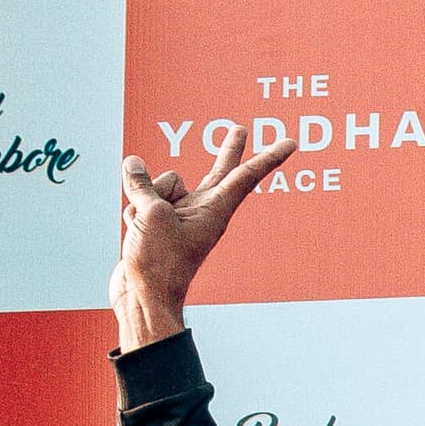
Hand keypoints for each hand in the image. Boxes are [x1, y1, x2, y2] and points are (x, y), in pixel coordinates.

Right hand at [112, 133, 291, 347]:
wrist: (142, 297)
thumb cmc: (158, 262)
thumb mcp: (150, 215)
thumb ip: (142, 184)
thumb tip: (133, 163)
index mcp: (215, 210)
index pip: (246, 175)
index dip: (269, 157)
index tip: (292, 143)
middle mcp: (202, 210)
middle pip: (218, 171)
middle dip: (228, 150)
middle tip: (241, 129)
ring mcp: (180, 216)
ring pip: (158, 185)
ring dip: (143, 200)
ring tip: (145, 229)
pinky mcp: (158, 223)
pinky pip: (140, 201)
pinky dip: (132, 214)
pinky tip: (135, 235)